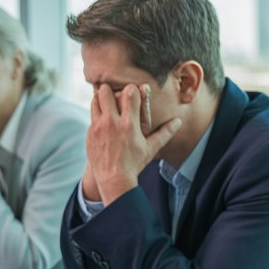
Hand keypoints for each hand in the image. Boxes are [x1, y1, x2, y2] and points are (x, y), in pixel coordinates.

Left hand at [85, 83, 180, 203]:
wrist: (114, 179)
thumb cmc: (135, 163)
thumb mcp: (151, 148)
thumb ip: (165, 133)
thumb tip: (178, 122)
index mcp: (129, 124)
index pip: (129, 93)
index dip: (132, 89)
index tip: (134, 93)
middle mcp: (111, 122)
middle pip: (105, 91)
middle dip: (110, 90)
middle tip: (116, 95)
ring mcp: (97, 127)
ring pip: (94, 101)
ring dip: (101, 100)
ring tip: (108, 105)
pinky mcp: (89, 133)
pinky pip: (92, 116)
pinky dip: (98, 115)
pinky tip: (104, 122)